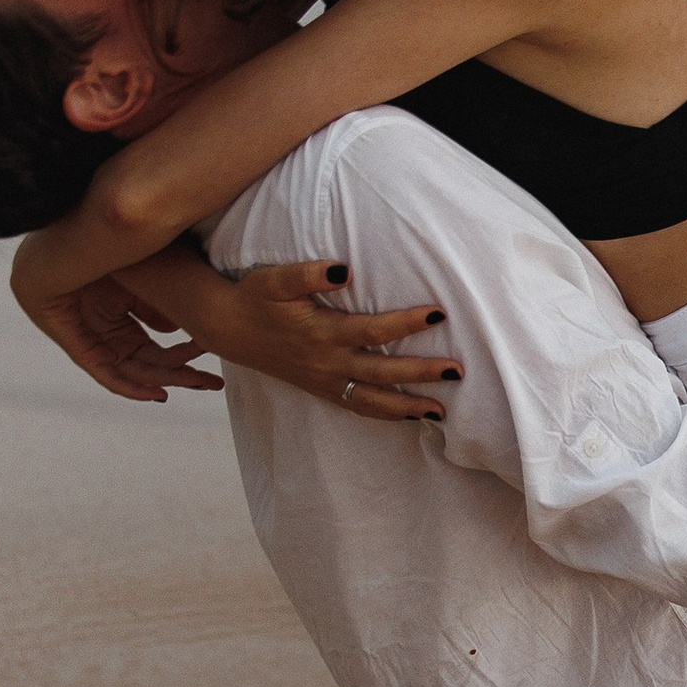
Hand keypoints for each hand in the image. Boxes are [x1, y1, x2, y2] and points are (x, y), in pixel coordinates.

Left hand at [18, 267, 223, 403]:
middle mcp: (112, 341)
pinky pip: (108, 376)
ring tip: (197, 383)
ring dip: (168, 381)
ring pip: (137, 374)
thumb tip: (178, 329)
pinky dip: (132, 387)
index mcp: (124, 327)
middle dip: (185, 375)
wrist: (58, 252)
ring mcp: (98, 348)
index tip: (213, 354)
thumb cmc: (96, 262)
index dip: (186, 358)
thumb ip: (157, 308)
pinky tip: (155, 393)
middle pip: (153, 367)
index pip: (160, 352)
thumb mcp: (139, 285)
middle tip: (214, 383)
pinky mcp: (81, 351)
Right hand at [173, 260, 460, 423]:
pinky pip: (358, 408)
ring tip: (443, 412)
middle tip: (458, 370)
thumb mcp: (276, 278)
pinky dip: (385, 415)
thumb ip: (308, 273)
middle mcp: (328, 362)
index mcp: (322, 333)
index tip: (440, 313)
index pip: (374, 331)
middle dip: (421, 373)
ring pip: (373, 400)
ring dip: (408, 406)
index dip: (407, 322)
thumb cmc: (257, 297)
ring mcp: (325, 381)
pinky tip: (410, 417)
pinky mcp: (321, 390)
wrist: (229, 327)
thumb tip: (344, 269)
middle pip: (383, 373)